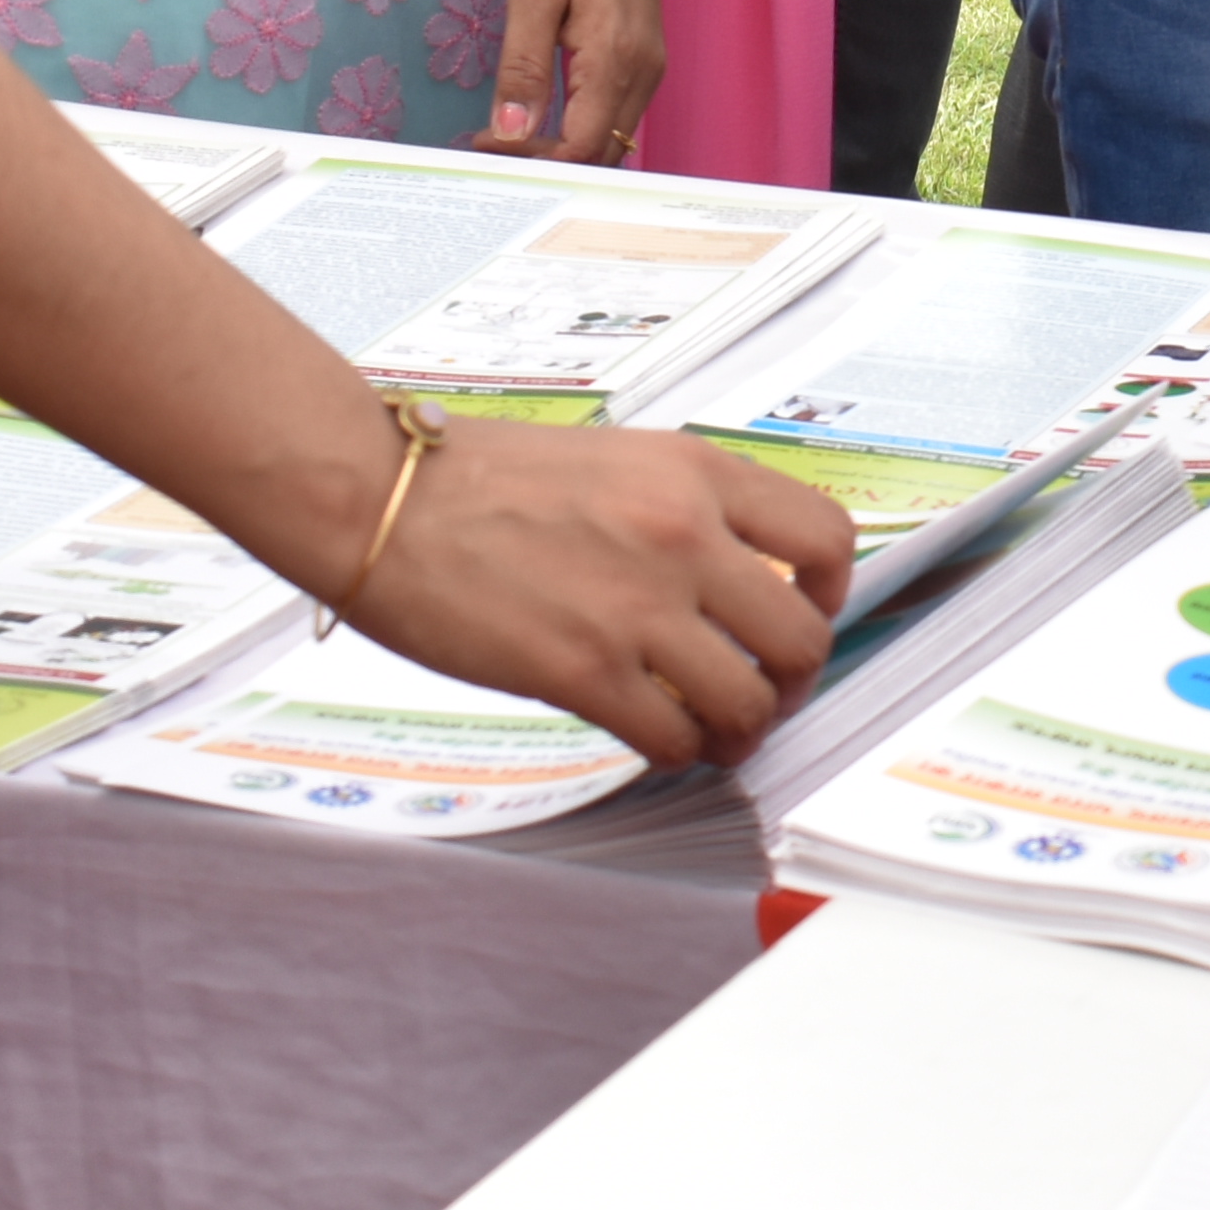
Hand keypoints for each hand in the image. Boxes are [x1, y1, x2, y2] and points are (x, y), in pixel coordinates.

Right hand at [336, 417, 853, 766]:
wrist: (381, 496)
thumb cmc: (479, 478)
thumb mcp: (613, 458)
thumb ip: (681, 508)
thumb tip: (733, 575)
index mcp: (694, 471)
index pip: (826, 537)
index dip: (828, 595)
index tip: (803, 615)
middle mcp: (683, 534)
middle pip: (802, 638)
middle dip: (790, 682)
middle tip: (761, 694)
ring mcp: (637, 606)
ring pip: (749, 702)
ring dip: (739, 730)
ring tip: (712, 731)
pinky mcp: (584, 671)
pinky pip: (674, 738)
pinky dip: (678, 751)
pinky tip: (655, 738)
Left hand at [476, 0, 672, 161]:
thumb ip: (523, 69)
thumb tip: (510, 133)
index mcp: (614, 61)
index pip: (577, 147)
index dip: (530, 158)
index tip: (483, 142)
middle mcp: (643, 75)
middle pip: (600, 154)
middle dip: (547, 162)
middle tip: (491, 145)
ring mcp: (650, 68)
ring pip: (612, 138)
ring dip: (565, 149)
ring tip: (511, 134)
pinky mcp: (647, 58)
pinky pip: (618, 114)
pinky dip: (583, 128)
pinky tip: (546, 116)